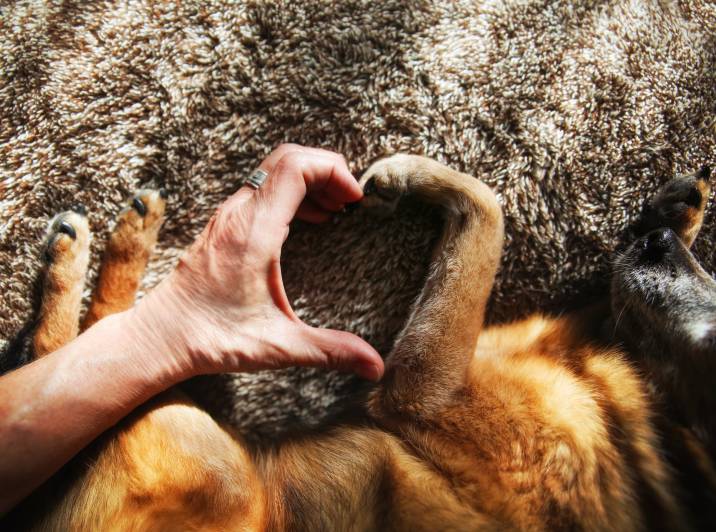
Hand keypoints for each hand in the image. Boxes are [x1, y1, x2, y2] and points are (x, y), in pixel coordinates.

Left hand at [130, 145, 383, 380]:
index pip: (295, 167)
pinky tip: (308, 222)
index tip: (355, 199)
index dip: (333, 170)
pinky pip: (261, 188)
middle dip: (326, 169)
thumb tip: (375, 366)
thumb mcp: (278, 346)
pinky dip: (291, 192)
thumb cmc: (212, 338)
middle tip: (351, 200)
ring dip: (309, 180)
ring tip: (336, 210)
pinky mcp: (223, 225)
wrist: (159, 337)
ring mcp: (227, 216)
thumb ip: (330, 351)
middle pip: (286, 158)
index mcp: (253, 232)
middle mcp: (238, 214)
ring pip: (273, 171)